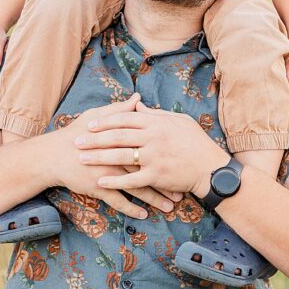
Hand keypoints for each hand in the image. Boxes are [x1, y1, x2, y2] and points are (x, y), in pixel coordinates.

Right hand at [44, 98, 182, 219]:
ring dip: (154, 199)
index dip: (164, 156)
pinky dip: (131, 209)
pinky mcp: (97, 187)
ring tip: (170, 207)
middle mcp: (116, 157)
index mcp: (119, 140)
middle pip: (146, 170)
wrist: (53, 155)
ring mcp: (108, 174)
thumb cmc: (75, 134)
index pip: (147, 148)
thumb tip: (137, 98)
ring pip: (136, 188)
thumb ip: (120, 109)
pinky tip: (143, 215)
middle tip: (181, 192)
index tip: (180, 164)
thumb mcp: (96, 116)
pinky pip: (118, 201)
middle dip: (165, 182)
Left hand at [73, 102, 228, 197]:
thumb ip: (156, 114)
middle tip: (76, 141)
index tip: (88, 124)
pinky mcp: (157, 176)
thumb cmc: (196, 142)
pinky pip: (131, 180)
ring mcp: (154, 158)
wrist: (211, 169)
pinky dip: (115, 181)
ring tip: (82, 158)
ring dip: (99, 157)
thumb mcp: (179, 120)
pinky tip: (100, 181)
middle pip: (117, 137)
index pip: (124, 119)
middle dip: (94, 139)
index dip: (104, 121)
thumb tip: (137, 107)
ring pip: (120, 156)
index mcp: (156, 123)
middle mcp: (153, 138)